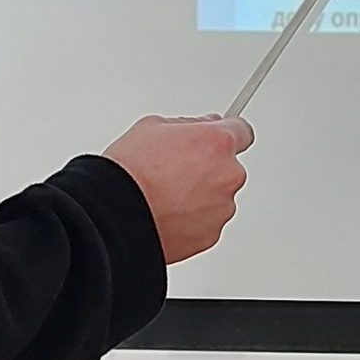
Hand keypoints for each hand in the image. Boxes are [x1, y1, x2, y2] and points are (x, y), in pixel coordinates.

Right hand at [104, 114, 253, 263]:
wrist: (117, 216)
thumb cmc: (131, 172)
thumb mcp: (153, 126)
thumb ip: (187, 124)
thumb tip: (201, 126)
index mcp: (218, 143)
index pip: (242, 131)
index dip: (225, 134)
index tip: (217, 138)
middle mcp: (228, 175)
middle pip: (229, 166)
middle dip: (209, 167)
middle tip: (177, 169)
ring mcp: (222, 207)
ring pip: (219, 196)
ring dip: (202, 194)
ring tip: (167, 194)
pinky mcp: (212, 235)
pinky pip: (208, 221)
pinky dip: (194, 218)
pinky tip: (168, 212)